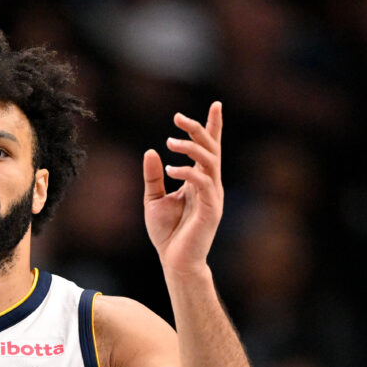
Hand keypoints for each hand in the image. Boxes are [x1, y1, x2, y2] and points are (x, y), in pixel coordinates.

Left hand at [142, 103, 224, 276]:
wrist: (175, 262)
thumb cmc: (167, 234)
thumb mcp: (154, 199)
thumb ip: (153, 176)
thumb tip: (151, 151)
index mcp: (199, 181)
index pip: (209, 149)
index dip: (213, 127)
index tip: (216, 104)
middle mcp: (210, 185)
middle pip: (211, 149)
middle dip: (198, 129)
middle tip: (177, 118)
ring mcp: (213, 196)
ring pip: (210, 161)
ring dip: (191, 148)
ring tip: (170, 142)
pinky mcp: (211, 209)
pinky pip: (203, 182)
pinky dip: (188, 172)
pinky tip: (171, 170)